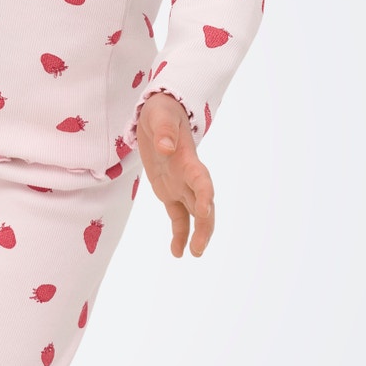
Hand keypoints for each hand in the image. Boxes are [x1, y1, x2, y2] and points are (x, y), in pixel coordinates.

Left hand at [136, 93, 215, 257]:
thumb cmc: (163, 111)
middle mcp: (189, 176)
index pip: (201, 179)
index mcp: (188, 159)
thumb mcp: (160, 115)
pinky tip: (177, 253)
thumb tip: (165, 147)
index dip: (204, 195)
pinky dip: (179, 234)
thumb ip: (164, 130)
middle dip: (205, 226)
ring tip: (194, 254)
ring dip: (197, 234)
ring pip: (195, 214)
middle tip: (199, 248)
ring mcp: (181, 185)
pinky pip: (178, 217)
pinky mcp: (170, 192)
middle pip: (203, 203)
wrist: (162, 112)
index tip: (205, 212)